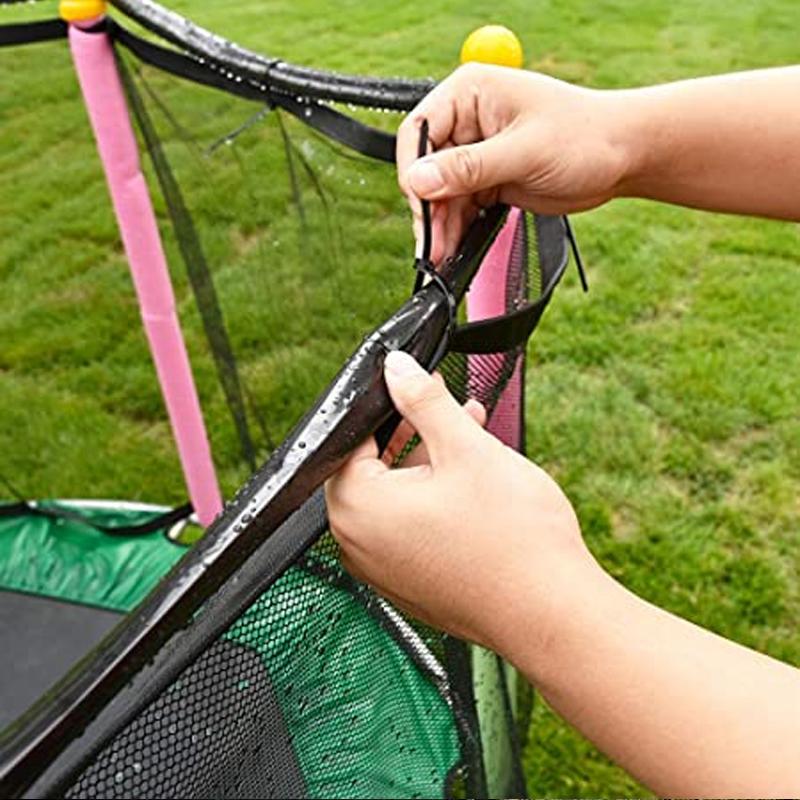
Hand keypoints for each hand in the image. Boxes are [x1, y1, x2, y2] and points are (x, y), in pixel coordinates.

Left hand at [325, 350, 596, 657]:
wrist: (552, 615)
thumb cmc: (512, 537)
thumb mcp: (464, 449)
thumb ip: (423, 401)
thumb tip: (396, 369)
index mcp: (358, 509)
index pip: (353, 442)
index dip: (390, 410)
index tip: (419, 393)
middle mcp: (359, 546)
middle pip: (376, 470)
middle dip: (417, 435)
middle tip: (457, 414)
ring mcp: (384, 572)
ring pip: (398, 499)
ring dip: (432, 466)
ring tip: (476, 442)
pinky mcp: (411, 587)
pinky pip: (412, 531)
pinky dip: (436, 504)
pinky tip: (476, 486)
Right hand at [397, 63, 630, 260]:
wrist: (623, 157)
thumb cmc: (585, 136)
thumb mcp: (525, 151)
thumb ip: (470, 167)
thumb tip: (420, 180)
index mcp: (471, 94)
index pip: (420, 131)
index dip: (415, 170)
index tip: (422, 204)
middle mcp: (468, 120)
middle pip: (426, 167)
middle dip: (428, 207)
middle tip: (431, 243)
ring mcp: (477, 152)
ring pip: (441, 193)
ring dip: (440, 224)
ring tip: (440, 254)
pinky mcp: (488, 178)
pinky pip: (460, 206)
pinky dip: (456, 227)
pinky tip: (454, 247)